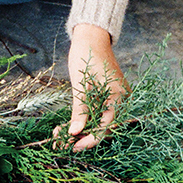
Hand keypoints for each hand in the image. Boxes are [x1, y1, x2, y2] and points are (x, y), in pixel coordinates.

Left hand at [64, 23, 127, 150]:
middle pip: (104, 127)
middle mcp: (121, 100)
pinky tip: (68, 125)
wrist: (92, 37)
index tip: (74, 146)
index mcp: (118, 96)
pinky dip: (84, 120)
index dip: (90, 139)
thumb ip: (80, 110)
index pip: (106, 126)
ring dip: (81, 130)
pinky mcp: (108, 96)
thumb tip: (74, 132)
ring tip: (61, 135)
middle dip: (83, 137)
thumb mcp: (80, 84)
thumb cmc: (86, 56)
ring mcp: (116, 98)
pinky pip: (98, 113)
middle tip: (63, 143)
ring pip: (99, 122)